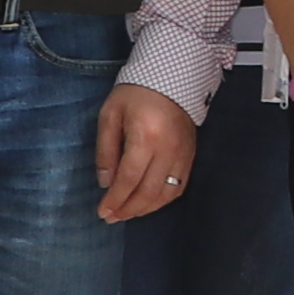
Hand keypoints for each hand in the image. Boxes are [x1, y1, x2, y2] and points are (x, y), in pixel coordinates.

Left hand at [95, 84, 196, 221]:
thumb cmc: (135, 93)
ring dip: (145, 209)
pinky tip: (148, 203)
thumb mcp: (110, 115)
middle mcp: (167, 150)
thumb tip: (105, 183)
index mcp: (145, 138)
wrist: (171, 77)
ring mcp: (183, 155)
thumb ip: (106, 150)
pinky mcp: (191, 156)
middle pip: (148, 192)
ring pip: (166, 194)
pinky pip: (179, 187)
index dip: (115, 199)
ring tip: (127, 213)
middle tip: (112, 218)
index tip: (102, 211)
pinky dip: (163, 200)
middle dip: (128, 210)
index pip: (129, 179)